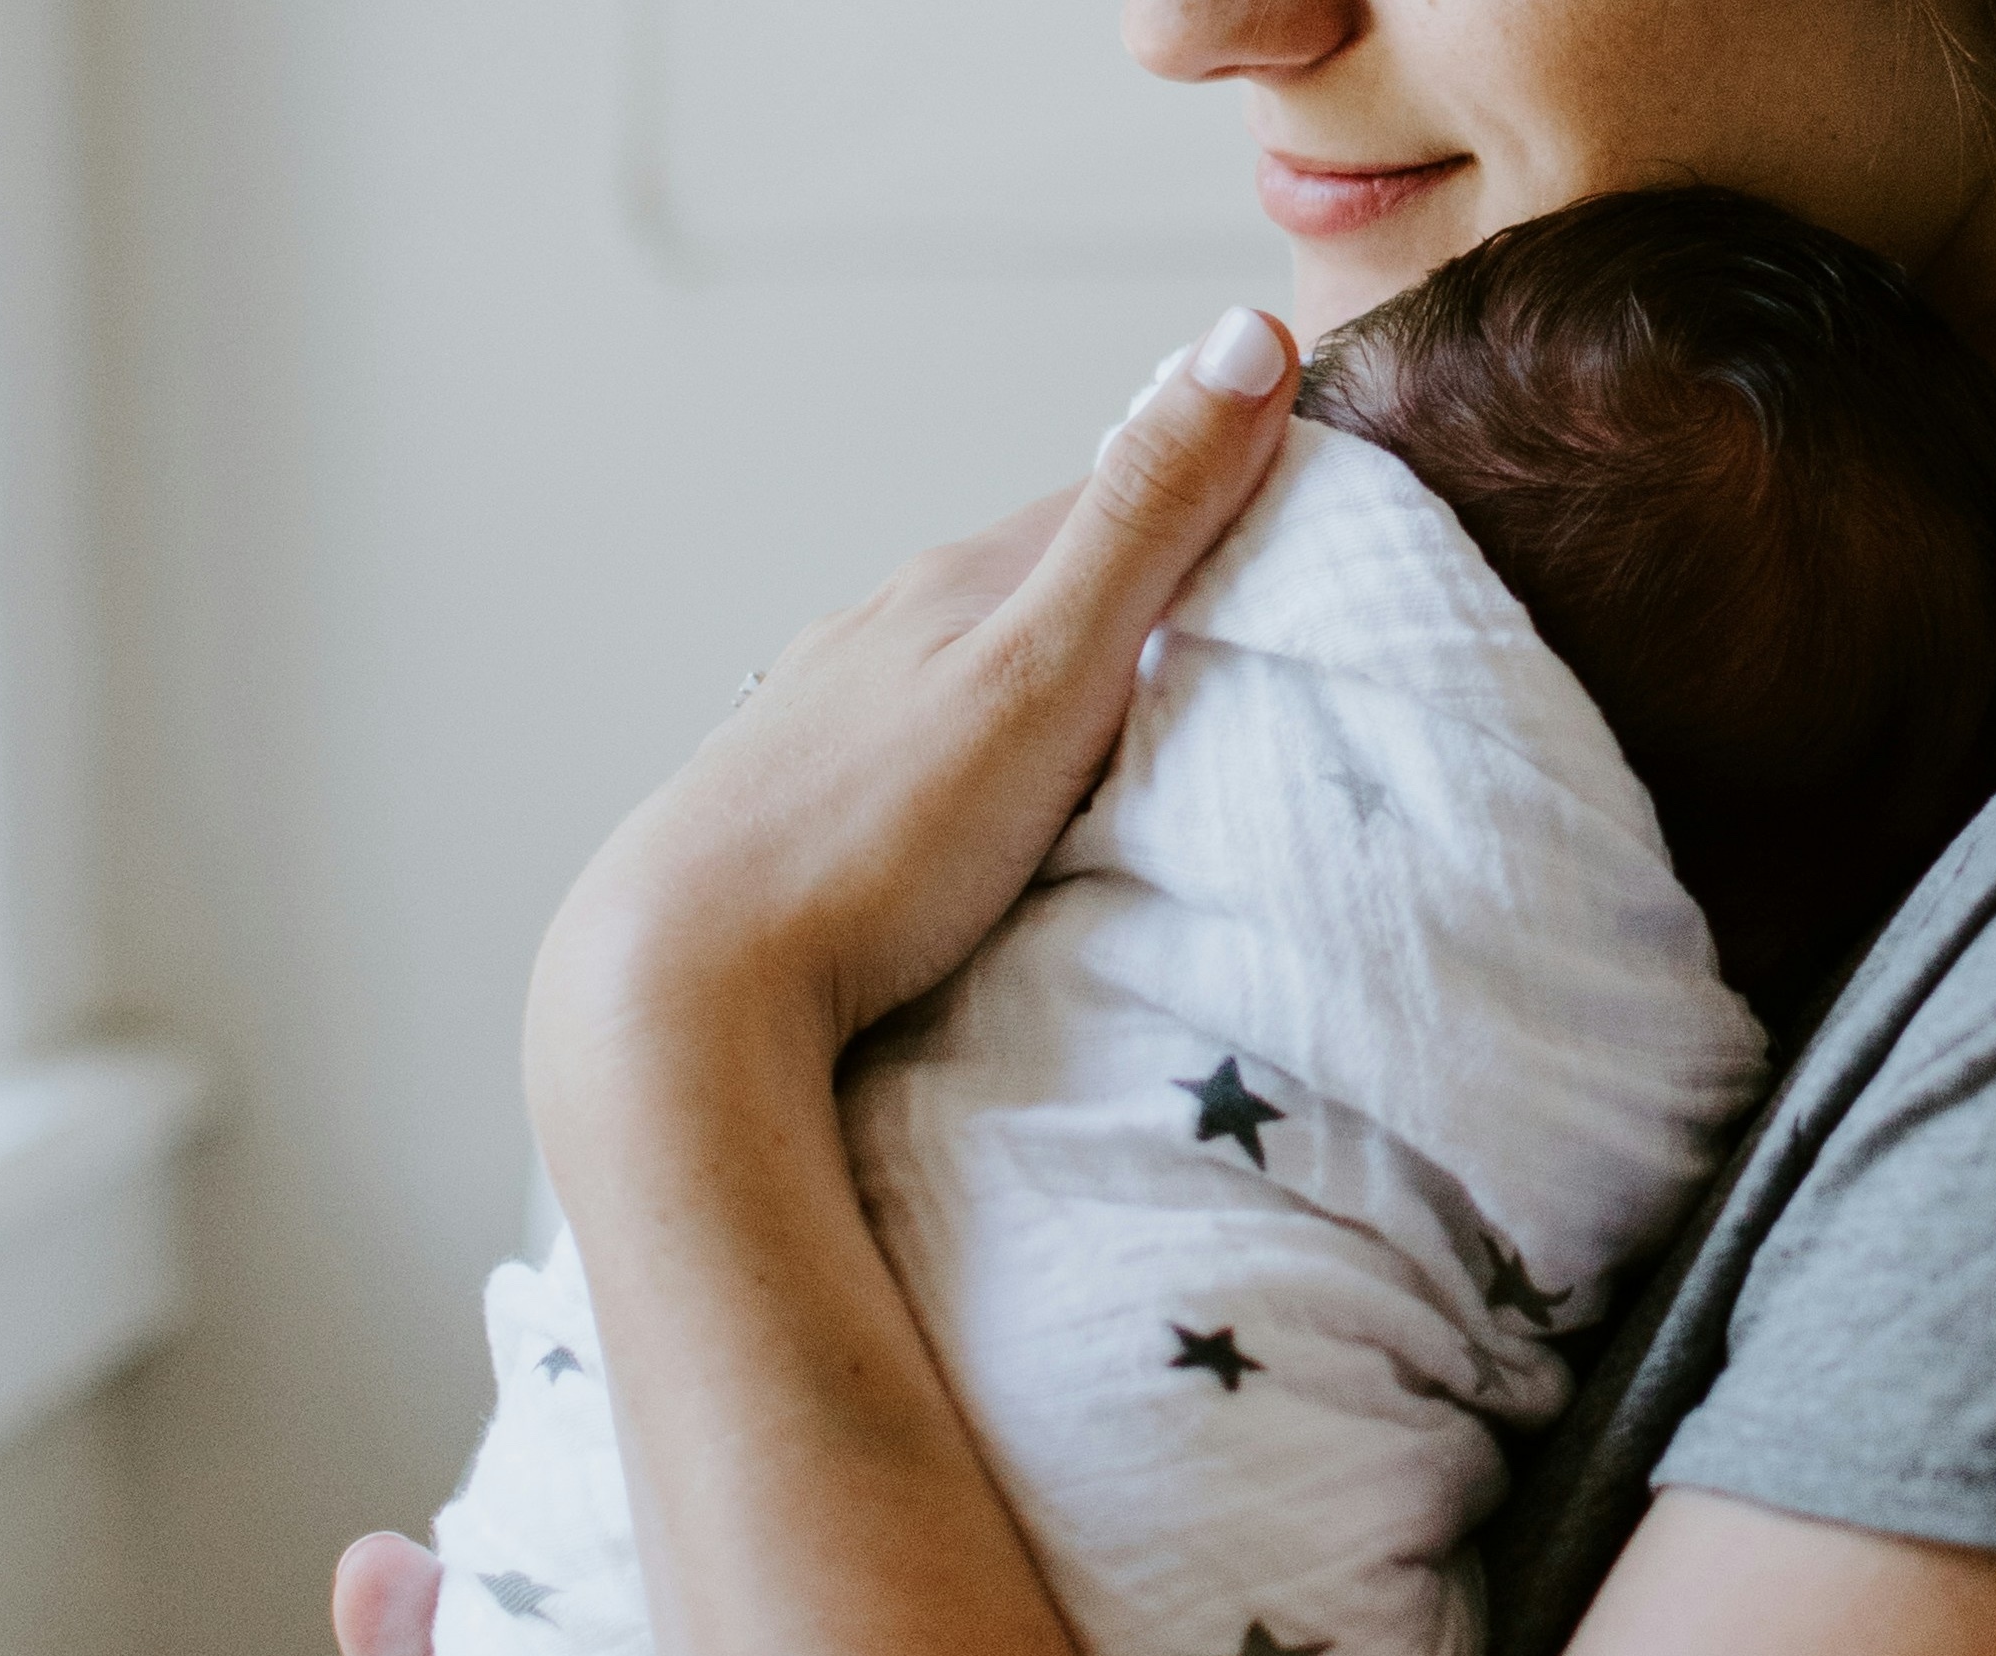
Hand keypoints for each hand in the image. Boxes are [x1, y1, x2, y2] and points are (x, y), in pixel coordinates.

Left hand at [524, 307, 1296, 1141]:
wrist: (681, 986)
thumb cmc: (874, 841)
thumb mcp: (1046, 671)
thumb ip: (1148, 518)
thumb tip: (1249, 330)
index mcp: (958, 581)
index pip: (1118, 497)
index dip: (1219, 498)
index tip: (1314, 534)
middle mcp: (887, 625)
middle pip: (1047, 580)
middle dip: (1144, 594)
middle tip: (1251, 648)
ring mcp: (834, 711)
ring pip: (978, 662)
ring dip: (1060, 679)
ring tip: (1136, 739)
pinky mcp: (800, 800)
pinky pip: (926, 745)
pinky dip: (987, 753)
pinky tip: (996, 809)